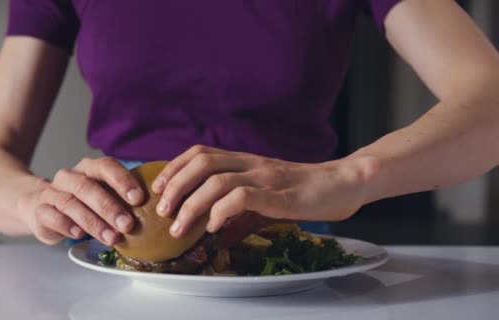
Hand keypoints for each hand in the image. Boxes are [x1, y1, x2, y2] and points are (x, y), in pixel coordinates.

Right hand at [16, 157, 144, 244]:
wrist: (39, 206)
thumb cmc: (82, 202)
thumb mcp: (102, 196)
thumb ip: (121, 200)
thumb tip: (153, 211)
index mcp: (88, 168)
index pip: (106, 167)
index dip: (122, 180)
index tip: (139, 198)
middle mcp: (69, 177)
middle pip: (88, 187)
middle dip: (110, 207)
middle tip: (128, 224)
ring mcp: (52, 193)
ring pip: (71, 204)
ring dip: (93, 222)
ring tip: (111, 238)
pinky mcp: (40, 211)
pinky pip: (52, 216)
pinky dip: (66, 225)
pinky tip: (78, 235)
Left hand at [152, 145, 372, 236]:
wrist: (343, 184)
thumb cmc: (304, 192)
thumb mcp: (265, 202)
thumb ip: (238, 215)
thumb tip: (213, 236)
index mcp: (245, 161)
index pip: (200, 153)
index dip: (174, 168)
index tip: (159, 189)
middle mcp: (251, 164)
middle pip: (201, 162)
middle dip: (175, 185)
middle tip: (163, 210)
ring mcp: (265, 177)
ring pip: (216, 181)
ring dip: (191, 204)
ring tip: (179, 226)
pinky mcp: (279, 195)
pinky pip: (242, 197)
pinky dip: (221, 212)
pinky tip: (213, 227)